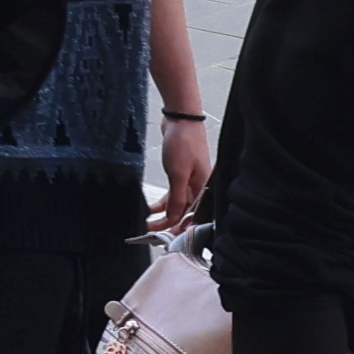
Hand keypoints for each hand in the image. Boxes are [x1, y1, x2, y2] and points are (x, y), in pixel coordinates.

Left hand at [154, 111, 209, 228]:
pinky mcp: (181, 173)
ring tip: (149, 222)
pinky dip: (163, 201)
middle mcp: (199, 185)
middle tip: (152, 232)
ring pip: (177, 203)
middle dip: (169, 223)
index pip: (193, 214)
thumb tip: (175, 217)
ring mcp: (190, 179)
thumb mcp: (178, 174)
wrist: (180, 117)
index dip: (179, 227)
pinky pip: (173, 193)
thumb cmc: (184, 141)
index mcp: (204, 187)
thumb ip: (177, 198)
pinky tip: (152, 207)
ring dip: (164, 213)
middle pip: (185, 211)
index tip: (164, 236)